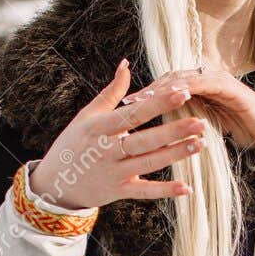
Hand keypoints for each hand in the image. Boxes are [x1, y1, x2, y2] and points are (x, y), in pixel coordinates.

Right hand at [27, 61, 207, 210]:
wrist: (54, 183)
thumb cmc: (73, 143)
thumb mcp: (87, 115)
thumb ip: (111, 92)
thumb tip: (126, 63)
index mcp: (101, 127)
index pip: (134, 113)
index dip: (158, 102)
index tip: (182, 91)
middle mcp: (107, 150)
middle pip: (145, 140)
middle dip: (173, 131)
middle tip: (200, 122)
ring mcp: (113, 172)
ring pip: (148, 163)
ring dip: (175, 155)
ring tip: (200, 144)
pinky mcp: (118, 192)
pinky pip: (144, 191)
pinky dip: (164, 191)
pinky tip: (186, 188)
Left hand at [121, 66, 254, 155]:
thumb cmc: (237, 129)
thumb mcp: (205, 123)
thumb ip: (185, 118)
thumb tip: (159, 126)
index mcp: (198, 87)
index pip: (166, 86)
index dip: (146, 94)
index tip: (125, 106)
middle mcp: (206, 78)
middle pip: (171, 79)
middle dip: (149, 89)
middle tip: (129, 101)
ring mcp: (218, 80)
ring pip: (186, 78)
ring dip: (165, 87)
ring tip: (146, 97)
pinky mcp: (231, 87)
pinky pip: (206, 84)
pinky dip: (191, 88)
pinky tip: (177, 95)